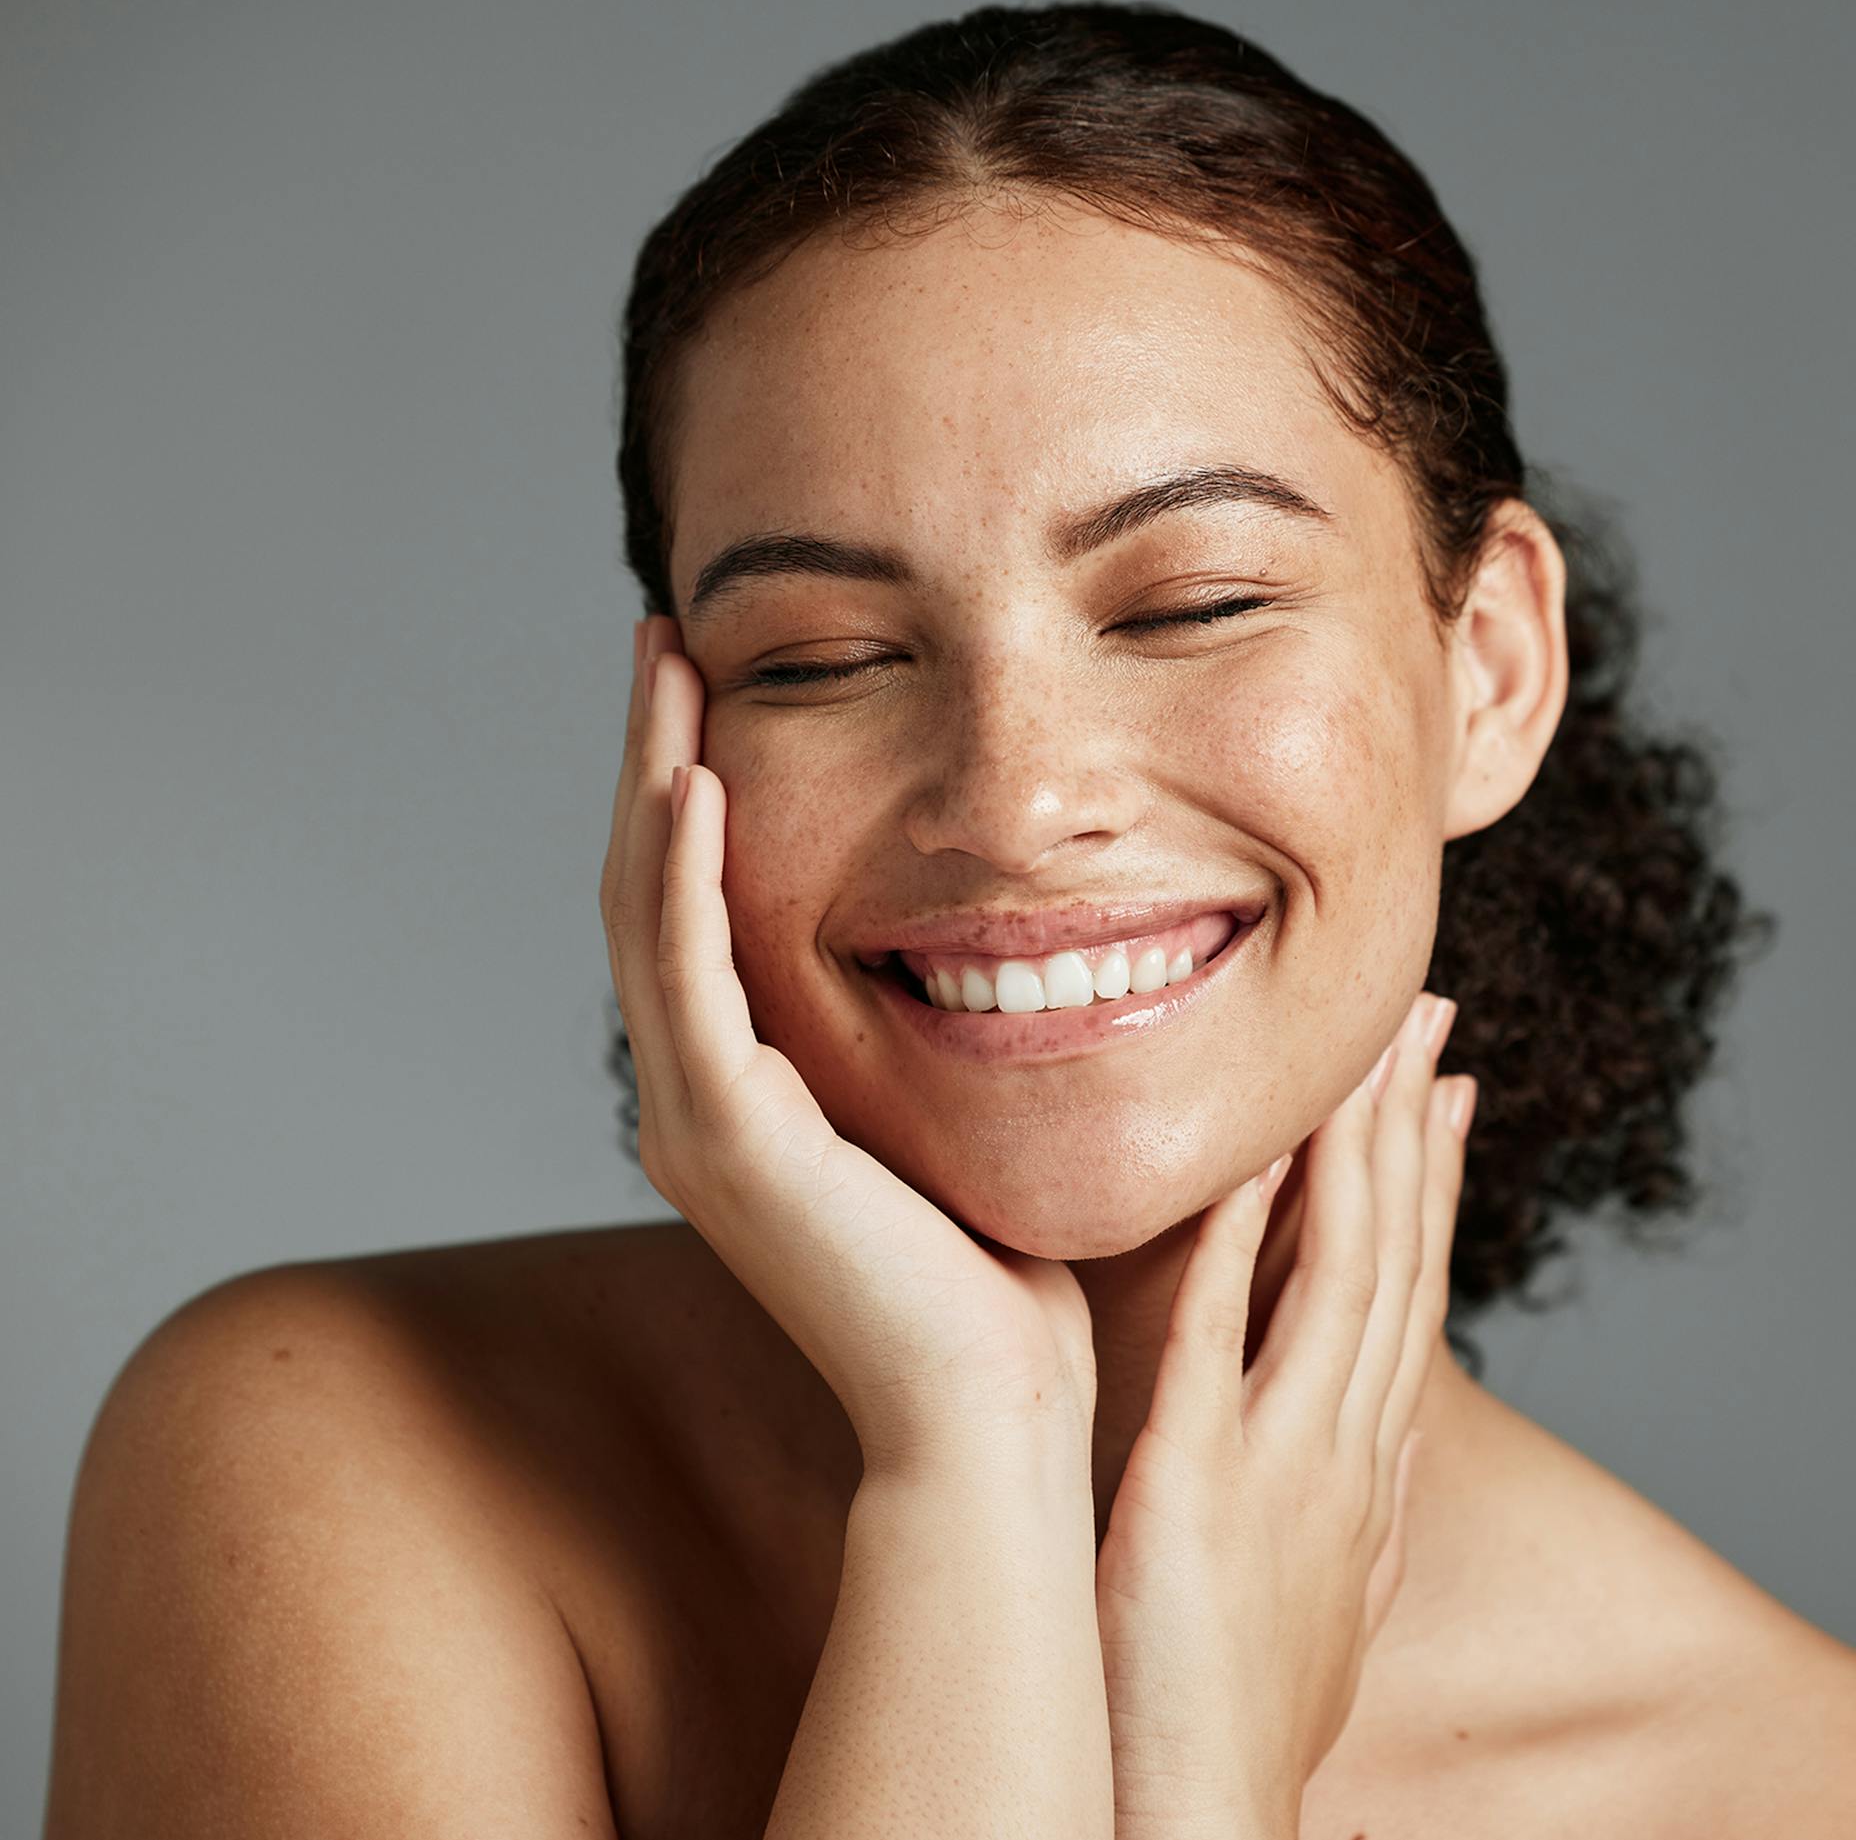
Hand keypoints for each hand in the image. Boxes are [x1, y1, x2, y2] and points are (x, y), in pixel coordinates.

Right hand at [600, 617, 1098, 1473]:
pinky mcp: (728, 1142)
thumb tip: (1015, 928)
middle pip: (652, 890)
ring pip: (647, 915)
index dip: (696, 791)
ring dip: (652, 780)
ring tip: (666, 664)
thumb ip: (950, 1022)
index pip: (701, 909)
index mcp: (748, 1092)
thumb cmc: (1004, 1274)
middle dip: (656, 756)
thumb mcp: (965, 1111)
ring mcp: (700, 1120)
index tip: (721, 683)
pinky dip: (682, 876)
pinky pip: (687, 980)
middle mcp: (699, 1098)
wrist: (993, 1412)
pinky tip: (695, 780)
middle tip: (668, 637)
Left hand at [1093, 989, 1476, 1839]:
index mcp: (1366, 1469)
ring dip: (1354, 1153)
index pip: (1412, 1297)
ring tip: (1363, 1048)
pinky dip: (1236, 1239)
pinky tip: (1243, 1157)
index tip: (1443, 1091)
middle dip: (1414, 1133)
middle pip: (1396, 1260)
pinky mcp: (1199, 1485)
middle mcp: (1348, 1452)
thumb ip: (1339, 1502)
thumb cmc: (1239, 1715)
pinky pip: (1222, 1335)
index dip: (1432, 1187)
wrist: (1208, 1824)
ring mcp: (1285, 1464)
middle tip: (1426, 1021)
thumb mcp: (1318, 1592)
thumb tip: (1362, 1448)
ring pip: (1339, 1274)